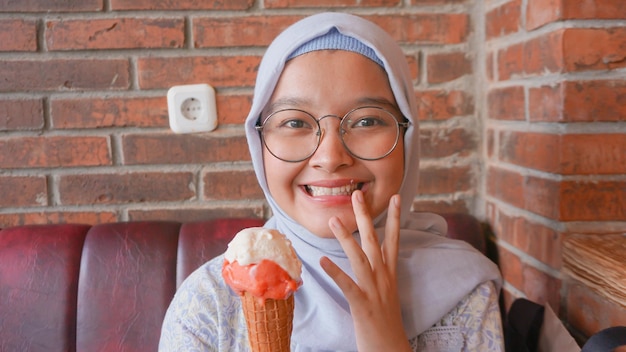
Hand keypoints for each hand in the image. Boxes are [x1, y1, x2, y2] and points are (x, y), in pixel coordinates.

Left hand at [320, 191, 411, 351]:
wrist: (391, 349)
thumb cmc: (385, 322)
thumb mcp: (385, 293)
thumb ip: (379, 274)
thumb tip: (372, 258)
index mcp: (390, 274)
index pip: (393, 240)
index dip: (394, 218)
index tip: (395, 196)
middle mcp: (384, 278)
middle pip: (374, 241)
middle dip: (366, 217)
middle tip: (358, 194)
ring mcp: (374, 291)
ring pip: (360, 259)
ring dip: (347, 238)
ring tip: (334, 220)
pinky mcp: (363, 305)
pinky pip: (348, 286)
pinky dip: (336, 272)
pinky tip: (323, 261)